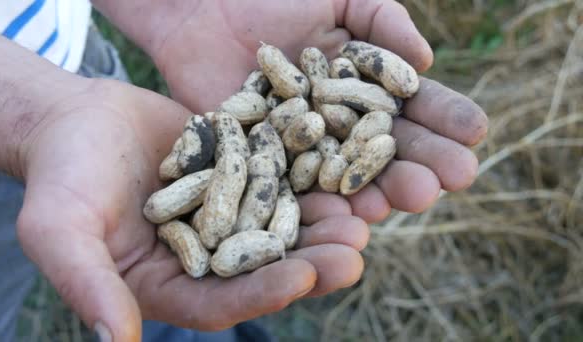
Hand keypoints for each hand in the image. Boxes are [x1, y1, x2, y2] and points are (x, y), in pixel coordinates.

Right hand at [16, 79, 369, 340]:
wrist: (77, 122)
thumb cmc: (60, 177)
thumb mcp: (60, 230)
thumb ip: (89, 283)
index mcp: (170, 286)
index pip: (222, 302)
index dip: (263, 292)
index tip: (303, 278)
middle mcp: (206, 258)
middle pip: (264, 268)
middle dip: (311, 263)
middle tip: (354, 253)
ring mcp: (226, 217)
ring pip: (281, 227)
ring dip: (321, 225)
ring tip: (361, 216)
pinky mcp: (238, 178)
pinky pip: (278, 182)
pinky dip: (308, 178)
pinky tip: (341, 168)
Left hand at [149, 0, 487, 222]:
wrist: (199, 6)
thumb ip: (383, 21)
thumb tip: (426, 66)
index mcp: (364, 87)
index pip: (413, 107)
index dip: (445, 119)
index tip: (475, 133)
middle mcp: (338, 123)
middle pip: (386, 148)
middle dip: (423, 161)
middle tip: (457, 177)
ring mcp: (302, 147)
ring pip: (347, 174)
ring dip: (383, 187)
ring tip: (414, 195)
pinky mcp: (265, 162)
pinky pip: (296, 185)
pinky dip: (323, 198)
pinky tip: (353, 210)